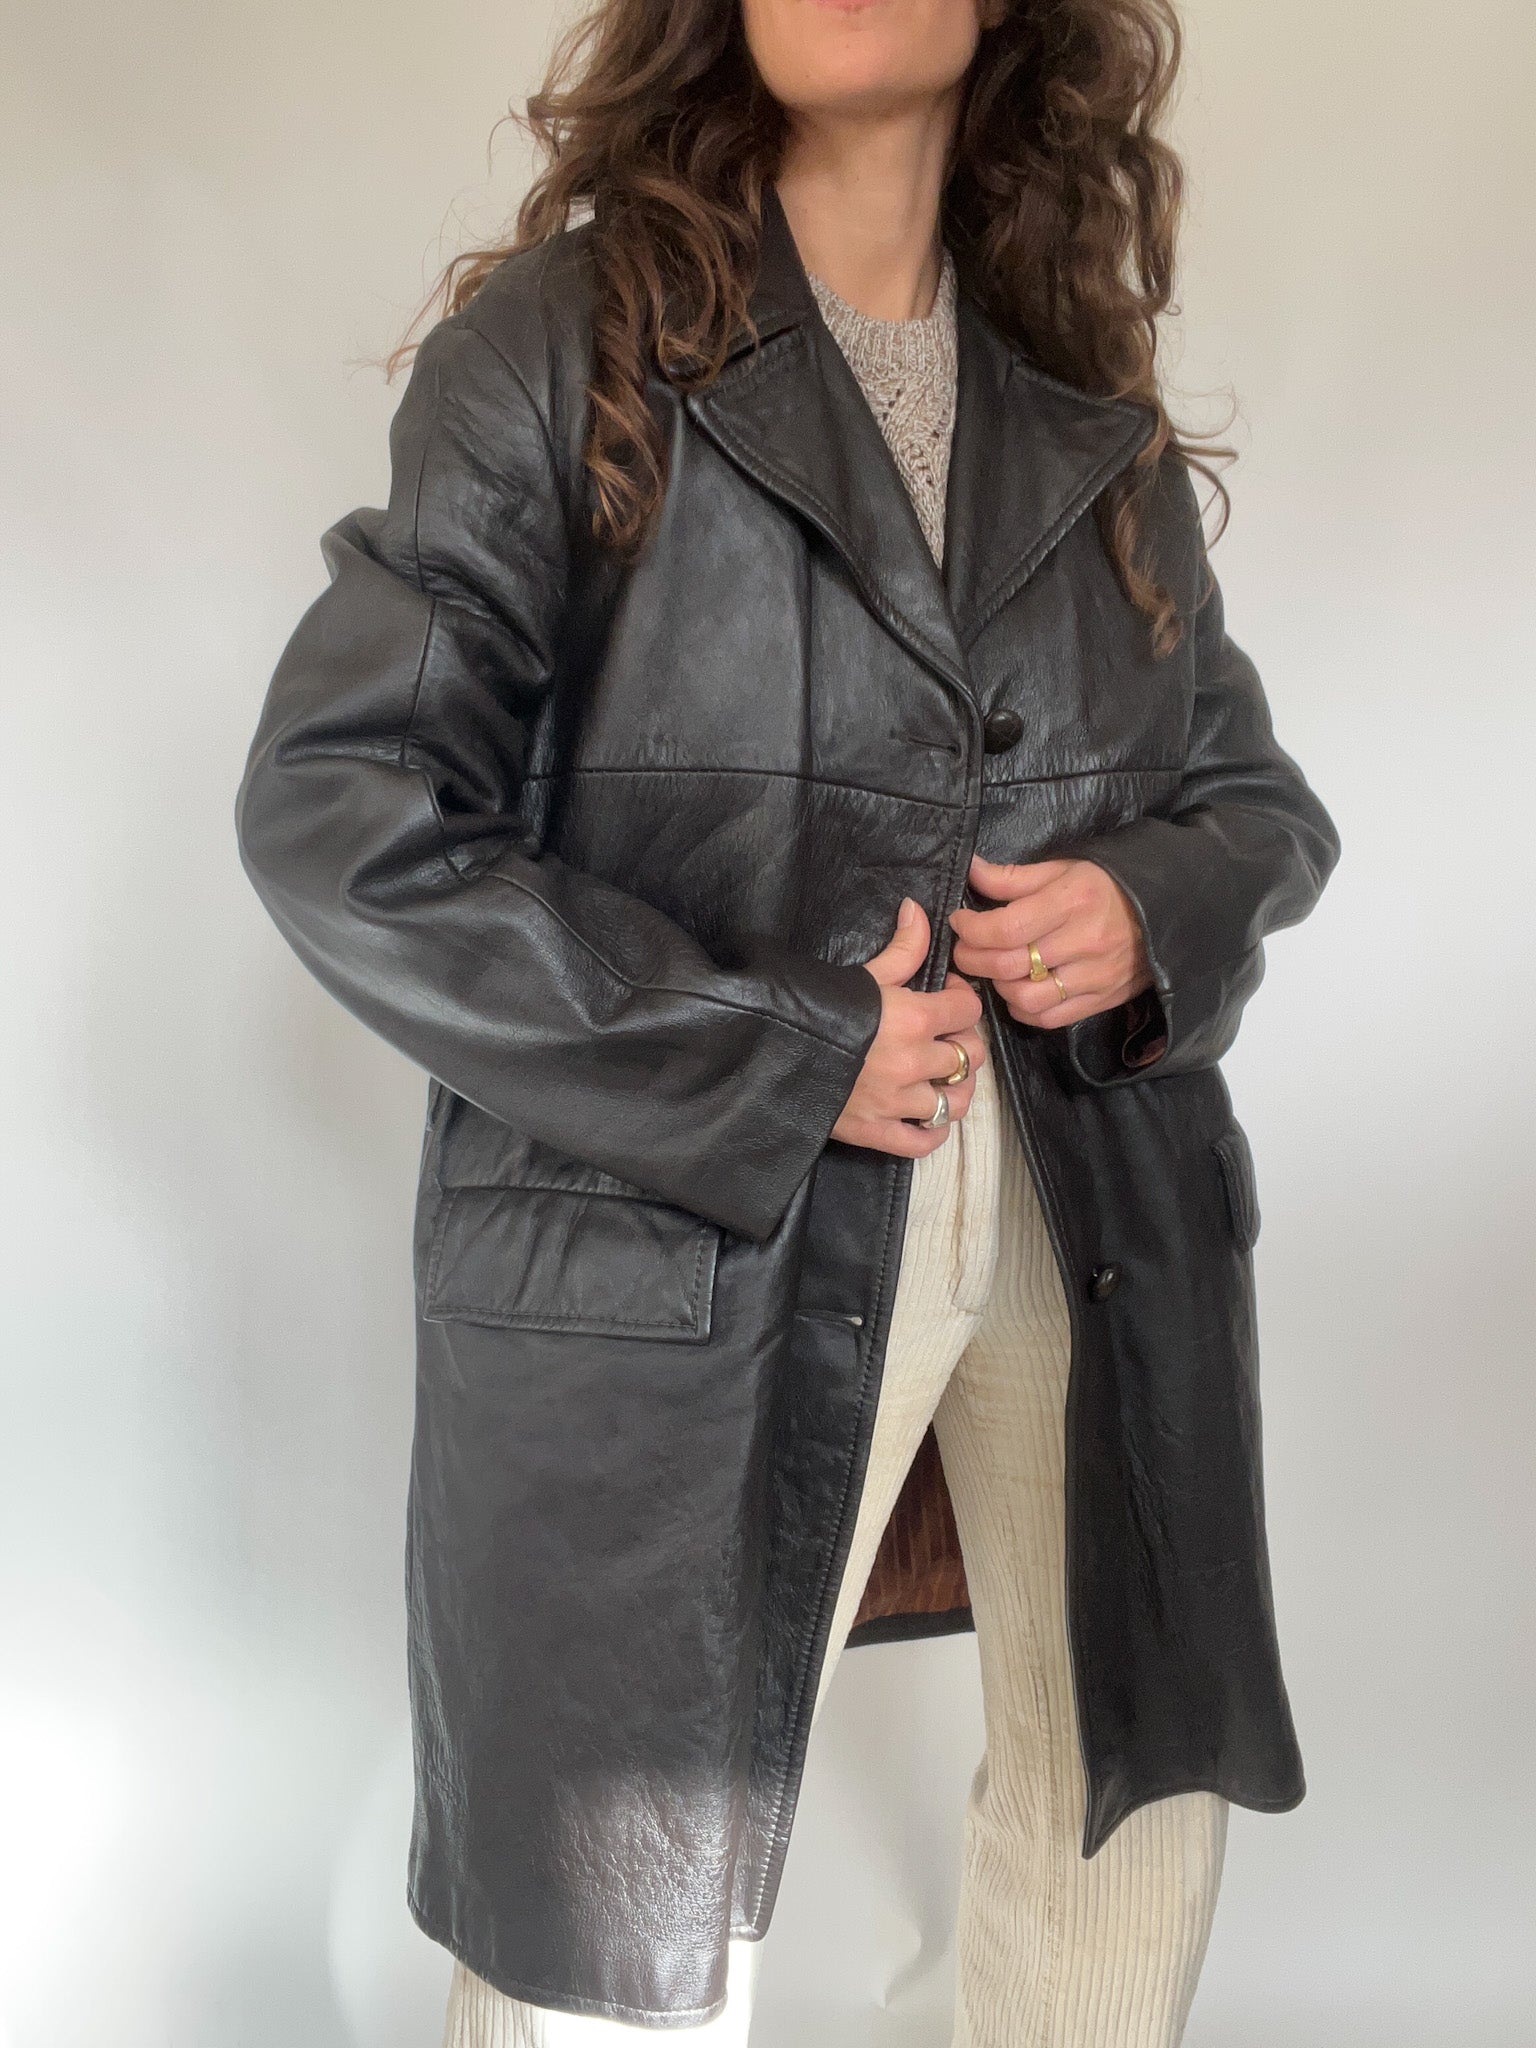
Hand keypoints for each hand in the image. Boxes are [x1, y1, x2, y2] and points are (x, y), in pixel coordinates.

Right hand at [832, 898, 986, 1156]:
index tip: (946, 997)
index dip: (962, 999)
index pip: (970, 1010)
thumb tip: (917, 909)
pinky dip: (933, 1132)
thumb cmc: (816, 1005)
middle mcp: (915, 1062)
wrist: (771, 1047)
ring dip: (954, 1089)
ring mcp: (898, 1102)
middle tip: (942, 1038)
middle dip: (962, 1043)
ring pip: (957, 1102)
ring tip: (939, 1079)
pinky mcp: (877, 1132)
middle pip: (971, 1056)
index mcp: (916, 1018)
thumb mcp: (864, 974)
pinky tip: (924, 1116)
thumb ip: (902, 948)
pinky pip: (925, 1141)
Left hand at [948, 853, 1151, 1028]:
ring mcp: (1094, 976)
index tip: (961, 922)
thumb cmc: (1106, 886)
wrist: (1166, 912)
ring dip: (999, 987)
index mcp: (1073, 901)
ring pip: (1026, 998)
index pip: (1007, 928)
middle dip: (973, 959)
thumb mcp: (1064, 869)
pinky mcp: (1101, 1000)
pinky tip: (1017, 991)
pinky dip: (1023, 1010)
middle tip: (965, 950)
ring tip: (995, 970)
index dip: (972, 929)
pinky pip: (1049, 1018)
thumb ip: (1014, 878)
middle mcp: (1084, 942)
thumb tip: (971, 873)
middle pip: (1010, 964)